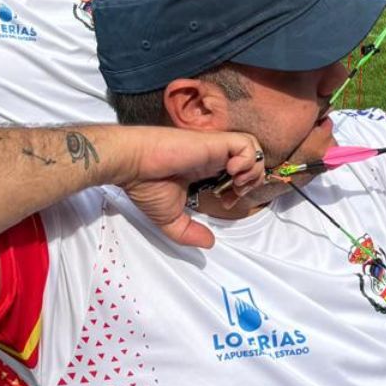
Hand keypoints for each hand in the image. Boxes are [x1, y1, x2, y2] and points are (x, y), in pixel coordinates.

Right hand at [121, 129, 266, 248]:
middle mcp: (212, 157)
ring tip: (236, 183)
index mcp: (204, 169)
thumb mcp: (170, 218)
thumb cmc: (145, 186)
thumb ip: (189, 232)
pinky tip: (233, 172)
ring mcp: (214, 148)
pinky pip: (246, 144)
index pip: (235, 173)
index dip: (240, 189)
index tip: (228, 202)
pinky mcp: (214, 142)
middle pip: (249, 162)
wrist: (132, 165)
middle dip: (252, 180)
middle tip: (236, 193)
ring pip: (253, 150)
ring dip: (252, 169)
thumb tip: (209, 243)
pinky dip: (248, 159)